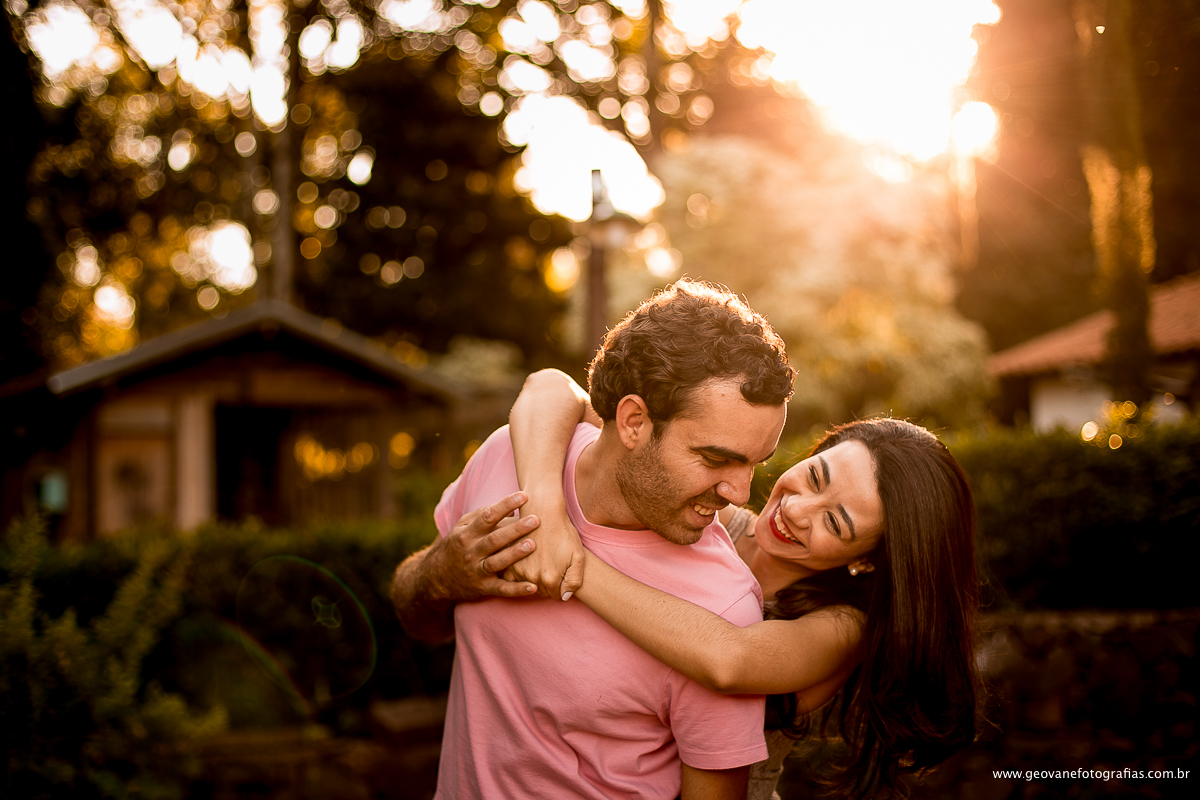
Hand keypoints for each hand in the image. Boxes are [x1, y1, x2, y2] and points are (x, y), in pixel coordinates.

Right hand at [427, 491, 542, 600]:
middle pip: (494, 539)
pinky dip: (517, 589)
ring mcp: (476, 571)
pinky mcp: (483, 588)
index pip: (487, 516)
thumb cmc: (457, 546)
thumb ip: (483, 515)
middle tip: (535, 520)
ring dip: (514, 554)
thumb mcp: (462, 527)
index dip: (505, 505)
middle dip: (515, 529)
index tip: (524, 496)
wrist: (436, 578)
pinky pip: (501, 589)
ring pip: (497, 562)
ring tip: (532, 544)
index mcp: (467, 534)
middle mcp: (471, 552)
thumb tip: (511, 508)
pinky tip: (533, 587)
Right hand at [501, 495, 584, 600]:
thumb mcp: (578, 556)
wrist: (543, 511)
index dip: (560, 587)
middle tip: (550, 566)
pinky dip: (517, 574)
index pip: (556, 595)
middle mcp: (533, 578)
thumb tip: (564, 597)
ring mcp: (518, 571)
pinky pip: (512, 579)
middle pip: (541, 591)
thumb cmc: (563, 532)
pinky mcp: (508, 563)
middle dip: (546, 583)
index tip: (560, 575)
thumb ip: (574, 581)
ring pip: (526, 585)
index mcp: (551, 579)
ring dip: (532, 578)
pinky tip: (525, 564)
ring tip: (539, 563)